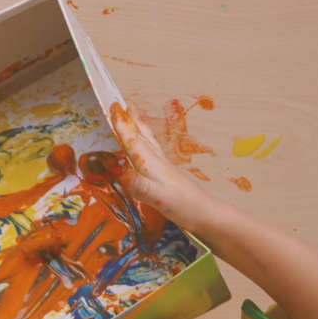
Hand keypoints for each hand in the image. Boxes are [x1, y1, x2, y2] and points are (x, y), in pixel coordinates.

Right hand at [109, 102, 215, 232]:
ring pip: (148, 140)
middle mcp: (156, 161)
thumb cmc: (181, 205)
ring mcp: (162, 166)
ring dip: (139, 126)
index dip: (122, 124)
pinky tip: (145, 147)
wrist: (203, 214)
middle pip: (141, 135)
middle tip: (122, 104)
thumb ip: (137, 184)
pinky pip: (152, 150)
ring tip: (134, 115)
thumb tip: (119, 172)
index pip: (133, 139)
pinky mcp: (166, 174)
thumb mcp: (155, 196)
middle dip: (130, 119)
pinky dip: (145, 141)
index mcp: (150, 163)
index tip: (113, 107)